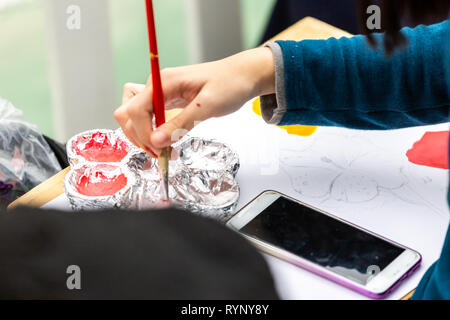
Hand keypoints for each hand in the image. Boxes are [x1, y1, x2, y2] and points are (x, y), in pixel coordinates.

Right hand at [114, 47, 274, 156]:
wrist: (244, 76)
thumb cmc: (230, 84)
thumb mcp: (208, 106)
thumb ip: (180, 124)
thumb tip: (155, 142)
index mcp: (164, 81)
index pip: (135, 109)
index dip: (142, 133)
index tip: (159, 150)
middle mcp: (157, 86)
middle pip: (127, 112)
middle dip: (139, 136)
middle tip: (161, 153)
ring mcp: (160, 94)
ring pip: (133, 116)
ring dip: (142, 135)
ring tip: (163, 150)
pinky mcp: (167, 102)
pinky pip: (148, 118)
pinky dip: (151, 132)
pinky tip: (166, 142)